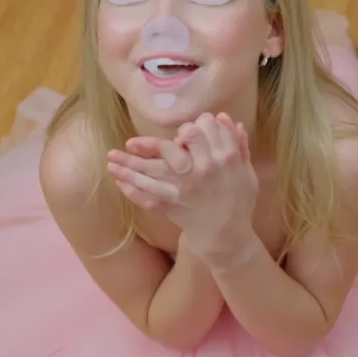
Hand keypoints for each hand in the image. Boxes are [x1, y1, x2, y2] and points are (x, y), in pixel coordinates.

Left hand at [106, 113, 258, 260]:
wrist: (229, 237)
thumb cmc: (239, 203)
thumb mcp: (246, 172)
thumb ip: (238, 144)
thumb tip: (225, 119)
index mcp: (223, 157)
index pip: (200, 128)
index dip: (190, 126)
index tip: (182, 132)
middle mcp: (202, 169)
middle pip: (170, 145)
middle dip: (149, 143)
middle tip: (133, 143)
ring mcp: (185, 187)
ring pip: (152, 169)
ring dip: (128, 163)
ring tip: (111, 157)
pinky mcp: (173, 205)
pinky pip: (147, 196)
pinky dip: (131, 189)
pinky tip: (117, 180)